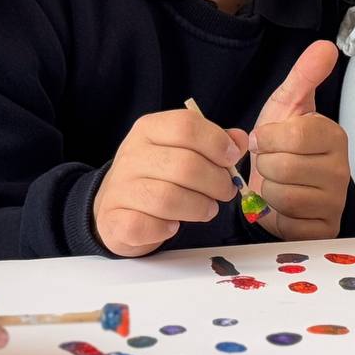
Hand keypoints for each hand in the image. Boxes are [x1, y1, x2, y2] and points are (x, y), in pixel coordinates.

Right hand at [93, 109, 246, 256]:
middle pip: (185, 165)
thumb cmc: (157, 176)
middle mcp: (131, 154)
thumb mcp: (182, 150)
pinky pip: (146, 225)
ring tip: (207, 209)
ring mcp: (120, 187)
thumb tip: (240, 140)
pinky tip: (173, 225)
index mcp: (149, 129)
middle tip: (226, 191)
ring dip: (198, 207)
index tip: (231, 159)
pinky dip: (167, 229)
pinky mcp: (115, 220)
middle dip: (216, 182)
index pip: (186, 125)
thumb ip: (213, 144)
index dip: (216, 142)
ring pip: (168, 198)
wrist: (114, 205)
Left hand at [248, 40, 349, 240]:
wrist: (273, 186)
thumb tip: (326, 44)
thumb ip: (304, 75)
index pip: (295, 135)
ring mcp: (335, 202)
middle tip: (271, 163)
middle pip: (284, 167)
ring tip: (275, 183)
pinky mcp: (324, 230)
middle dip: (265, 165)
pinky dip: (276, 216)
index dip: (269, 138)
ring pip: (282, 195)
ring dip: (267, 190)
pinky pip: (288, 224)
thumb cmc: (280, 144)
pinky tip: (282, 207)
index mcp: (333, 136)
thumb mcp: (287, 105)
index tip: (264, 139)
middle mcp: (341, 170)